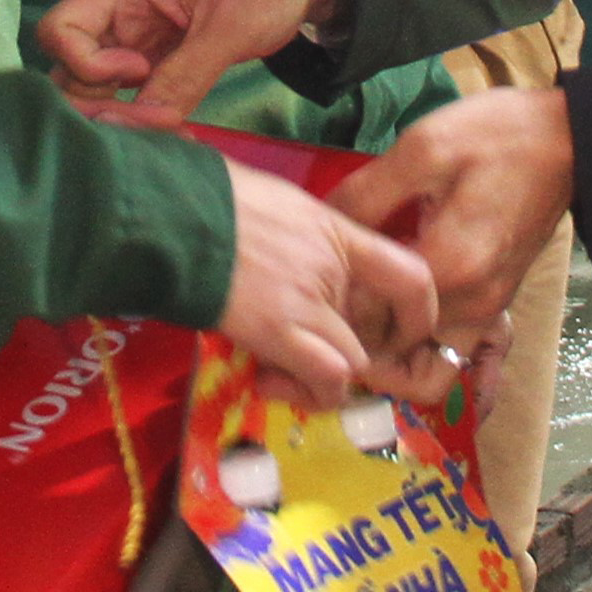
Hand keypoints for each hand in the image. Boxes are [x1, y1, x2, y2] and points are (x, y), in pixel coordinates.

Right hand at [39, 0, 346, 120]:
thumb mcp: (230, 27)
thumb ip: (183, 76)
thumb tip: (143, 125)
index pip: (59, 29)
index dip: (86, 64)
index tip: (139, 70)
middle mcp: (119, 9)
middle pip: (68, 65)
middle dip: (99, 100)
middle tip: (156, 116)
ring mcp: (135, 33)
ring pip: (95, 84)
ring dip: (121, 111)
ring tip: (169, 123)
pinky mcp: (156, 54)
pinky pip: (128, 90)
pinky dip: (142, 110)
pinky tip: (174, 124)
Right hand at [218, 157, 438, 408]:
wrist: (172, 210)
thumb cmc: (213, 199)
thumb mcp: (279, 205)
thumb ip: (304, 238)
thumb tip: (299, 260)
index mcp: (336, 231)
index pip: (410, 274)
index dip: (418, 313)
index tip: (398, 331)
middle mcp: (334, 267)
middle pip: (379, 331)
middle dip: (355, 355)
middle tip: (315, 360)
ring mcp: (309, 300)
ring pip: (354, 363)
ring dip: (327, 382)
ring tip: (286, 376)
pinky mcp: (277, 331)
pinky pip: (323, 378)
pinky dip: (306, 392)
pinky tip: (268, 382)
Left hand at [332, 90, 574, 374]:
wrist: (573, 138)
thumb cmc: (500, 135)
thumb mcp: (424, 148)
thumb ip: (366, 194)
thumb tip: (317, 226)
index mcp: (449, 267)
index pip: (369, 319)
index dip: (329, 310)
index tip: (302, 292)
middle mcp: (471, 305)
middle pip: (397, 356)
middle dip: (352, 344)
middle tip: (316, 315)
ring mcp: (488, 308)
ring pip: (425, 361)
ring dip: (385, 348)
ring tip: (348, 315)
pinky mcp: (496, 301)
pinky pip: (448, 343)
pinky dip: (417, 340)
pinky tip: (390, 308)